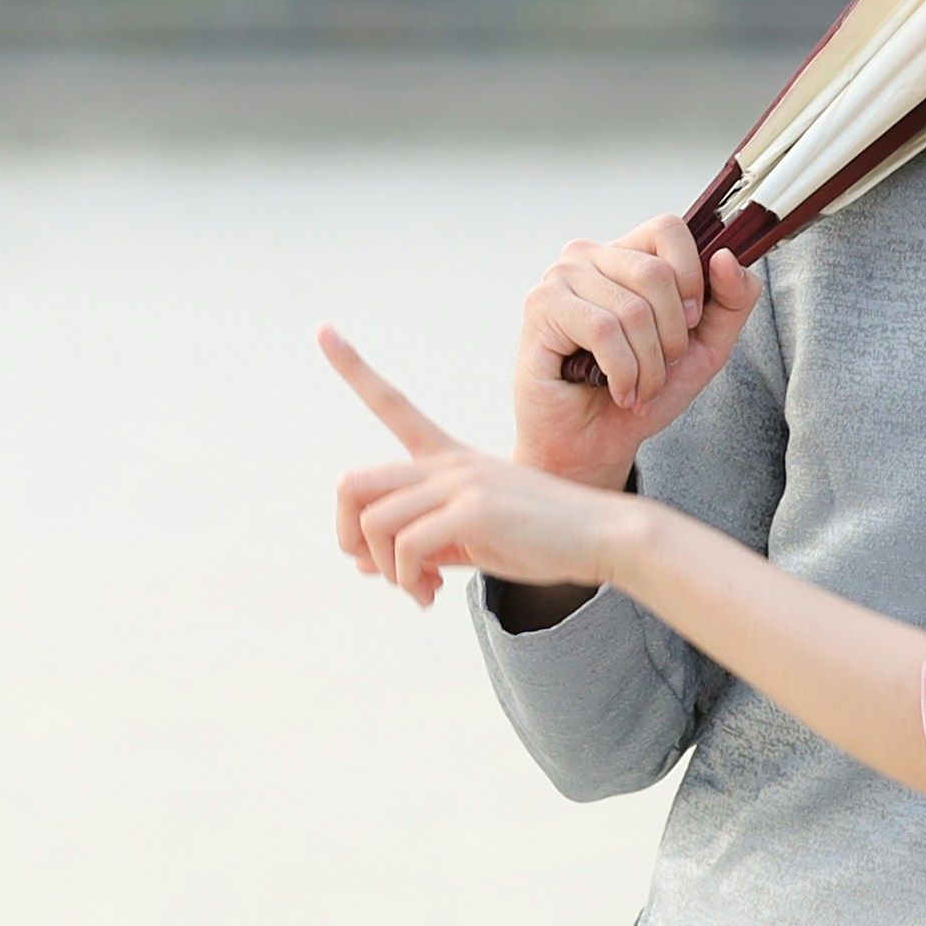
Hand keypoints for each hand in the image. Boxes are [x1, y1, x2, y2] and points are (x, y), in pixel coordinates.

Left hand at [326, 332, 644, 604]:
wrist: (603, 537)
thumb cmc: (541, 539)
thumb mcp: (470, 539)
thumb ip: (418, 545)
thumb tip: (359, 562)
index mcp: (448, 457)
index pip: (391, 403)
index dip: (353, 367)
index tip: (322, 331)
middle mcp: (448, 462)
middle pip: (353, 482)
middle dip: (348, 535)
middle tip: (380, 571)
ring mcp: (461, 483)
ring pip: (374, 523)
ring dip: (386, 570)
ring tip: (420, 590)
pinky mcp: (473, 511)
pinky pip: (405, 547)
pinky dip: (407, 579)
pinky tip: (432, 594)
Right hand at [515, 214, 756, 488]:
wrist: (594, 444)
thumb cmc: (643, 392)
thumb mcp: (706, 347)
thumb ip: (732, 300)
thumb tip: (726, 256)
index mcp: (628, 255)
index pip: (667, 228)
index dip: (691, 276)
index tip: (689, 322)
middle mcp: (591, 256)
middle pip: (656, 273)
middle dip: (672, 337)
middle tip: (662, 368)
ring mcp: (561, 276)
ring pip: (632, 309)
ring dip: (648, 365)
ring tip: (639, 388)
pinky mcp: (541, 305)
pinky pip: (603, 329)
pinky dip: (623, 371)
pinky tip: (618, 390)